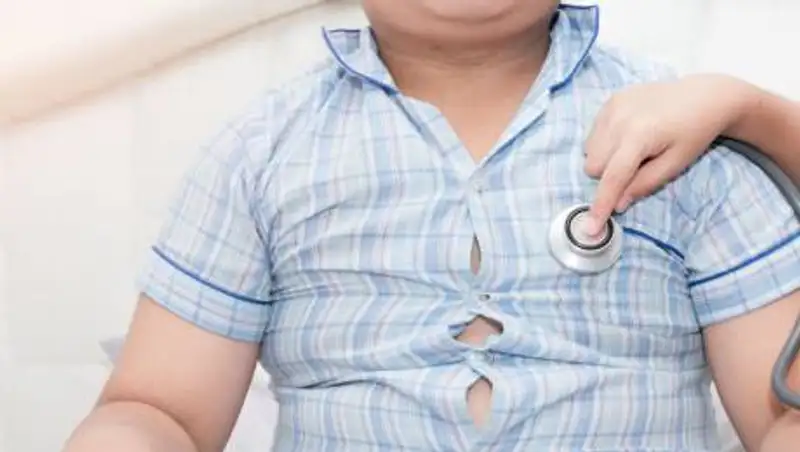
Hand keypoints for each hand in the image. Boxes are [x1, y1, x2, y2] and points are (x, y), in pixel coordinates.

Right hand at [582, 74, 754, 234]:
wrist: (705, 96)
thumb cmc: (694, 134)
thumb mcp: (675, 164)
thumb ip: (644, 184)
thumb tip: (619, 204)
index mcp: (640, 135)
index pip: (613, 177)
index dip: (601, 205)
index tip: (591, 229)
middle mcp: (620, 118)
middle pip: (593, 166)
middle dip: (608, 176)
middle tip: (636, 169)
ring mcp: (613, 106)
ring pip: (588, 151)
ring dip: (604, 160)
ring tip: (633, 151)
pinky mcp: (611, 100)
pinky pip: (593, 133)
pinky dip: (604, 142)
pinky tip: (628, 136)